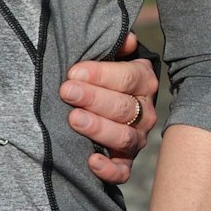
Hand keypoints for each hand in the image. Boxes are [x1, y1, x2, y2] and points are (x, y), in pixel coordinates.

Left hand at [59, 32, 158, 182]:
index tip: (74, 72)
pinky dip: (109, 169)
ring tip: (74, 119)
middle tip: (67, 92)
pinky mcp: (125, 160)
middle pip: (123, 107)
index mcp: (142, 81)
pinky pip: (122, 171)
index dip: (101, 75)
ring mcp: (136, 137)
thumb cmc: (98, 72)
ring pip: (125, 137)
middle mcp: (144, 111)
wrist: (99, 99)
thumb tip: (127, 39)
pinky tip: (91, 160)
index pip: (128, 77)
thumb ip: (115, 45)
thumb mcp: (107, 53)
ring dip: (98, 128)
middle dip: (93, 99)